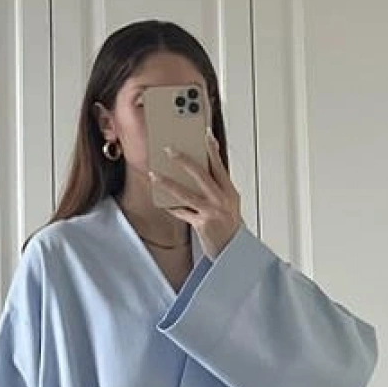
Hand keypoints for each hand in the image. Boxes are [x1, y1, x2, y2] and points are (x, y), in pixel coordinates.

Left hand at [149, 131, 242, 259]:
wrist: (232, 251)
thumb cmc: (228, 227)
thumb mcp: (229, 203)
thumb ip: (218, 186)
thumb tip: (202, 170)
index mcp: (229, 191)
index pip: (220, 166)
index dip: (212, 150)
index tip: (205, 135)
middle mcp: (222, 199)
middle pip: (201, 175)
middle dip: (183, 161)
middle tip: (169, 150)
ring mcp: (212, 212)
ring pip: (186, 193)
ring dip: (168, 183)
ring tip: (154, 175)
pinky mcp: (202, 224)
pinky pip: (182, 213)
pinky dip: (172, 207)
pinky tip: (162, 202)